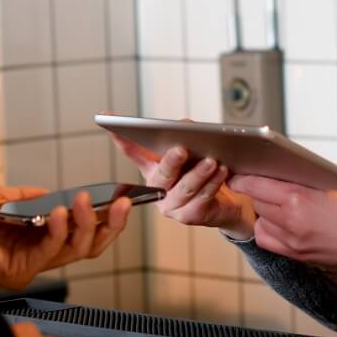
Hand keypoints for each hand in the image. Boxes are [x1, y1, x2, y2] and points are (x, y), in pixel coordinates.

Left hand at [0, 179, 130, 292]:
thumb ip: (19, 194)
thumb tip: (44, 191)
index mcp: (31, 234)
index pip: (76, 231)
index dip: (100, 217)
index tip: (119, 198)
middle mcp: (34, 252)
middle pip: (85, 245)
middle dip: (108, 225)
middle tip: (124, 204)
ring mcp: (29, 264)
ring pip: (74, 251)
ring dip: (85, 224)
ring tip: (86, 201)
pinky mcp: (19, 271)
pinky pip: (48, 253)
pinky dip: (57, 231)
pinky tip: (58, 211)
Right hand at [112, 136, 253, 239]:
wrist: (226, 204)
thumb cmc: (206, 175)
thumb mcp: (195, 152)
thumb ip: (185, 136)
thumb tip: (183, 126)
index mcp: (153, 169)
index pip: (134, 152)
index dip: (122, 138)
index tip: (109, 120)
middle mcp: (158, 188)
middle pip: (161, 174)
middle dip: (171, 161)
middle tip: (181, 149)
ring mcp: (171, 205)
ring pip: (185, 187)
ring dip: (199, 173)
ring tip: (211, 161)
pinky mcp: (188, 216)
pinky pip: (201, 198)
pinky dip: (213, 183)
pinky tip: (221, 172)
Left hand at [231, 174, 336, 269]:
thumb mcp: (327, 184)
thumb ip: (298, 182)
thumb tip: (272, 175)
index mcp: (299, 199)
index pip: (256, 186)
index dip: (244, 179)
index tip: (238, 174)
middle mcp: (292, 222)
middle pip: (257, 203)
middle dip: (256, 192)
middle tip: (260, 183)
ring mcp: (294, 242)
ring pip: (261, 222)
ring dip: (264, 211)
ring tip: (274, 203)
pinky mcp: (298, 255)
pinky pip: (268, 241)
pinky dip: (269, 230)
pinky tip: (278, 222)